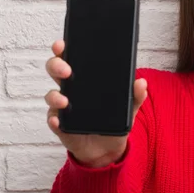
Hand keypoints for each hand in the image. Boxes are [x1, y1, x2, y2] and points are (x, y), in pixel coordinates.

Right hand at [44, 39, 147, 167]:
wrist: (108, 149)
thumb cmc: (114, 121)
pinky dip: (54, 119)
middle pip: (56, 71)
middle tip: (66, 70)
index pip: (72, 59)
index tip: (62, 44)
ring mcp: (63, 107)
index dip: (64, 49)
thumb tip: (142, 82)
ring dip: (55, 96)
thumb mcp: (129, 107)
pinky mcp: (61, 125)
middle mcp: (71, 90)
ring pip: (52, 95)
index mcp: (85, 80)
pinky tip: (58, 120)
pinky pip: (53, 120)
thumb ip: (136, 96)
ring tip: (65, 101)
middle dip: (57, 66)